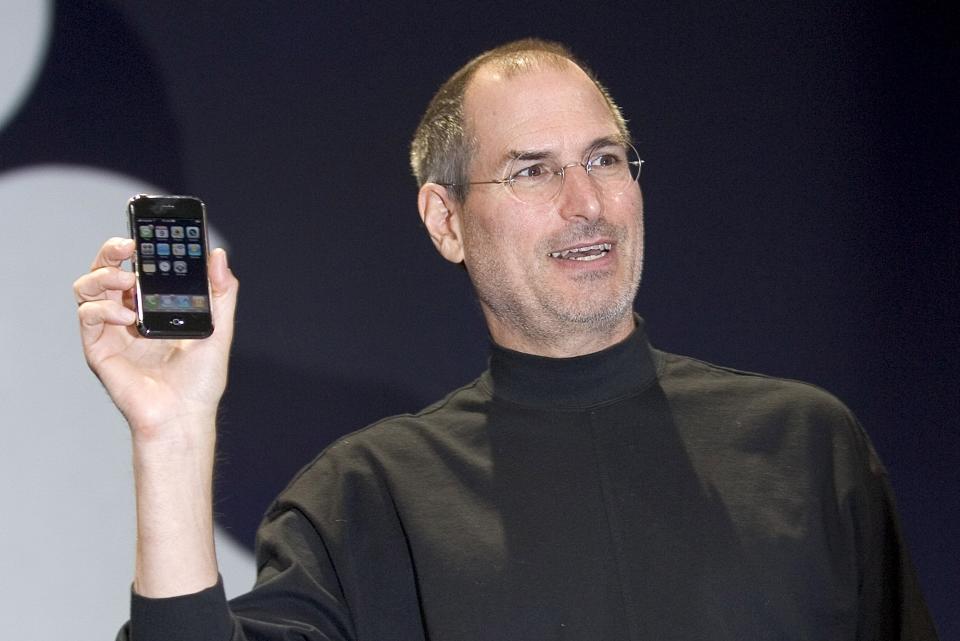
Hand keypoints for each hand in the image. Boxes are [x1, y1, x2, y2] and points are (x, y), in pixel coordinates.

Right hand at [74, 237, 238, 443]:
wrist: (184, 416)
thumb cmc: (200, 380)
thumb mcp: (219, 329)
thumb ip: (221, 293)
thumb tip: (218, 255)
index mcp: (154, 305)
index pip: (138, 265)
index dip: (139, 245)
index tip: (150, 231)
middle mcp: (129, 313)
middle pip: (107, 269)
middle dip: (113, 250)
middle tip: (129, 246)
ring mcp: (111, 330)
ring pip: (88, 286)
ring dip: (104, 276)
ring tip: (128, 283)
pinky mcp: (98, 348)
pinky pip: (87, 316)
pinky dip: (102, 309)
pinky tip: (127, 318)